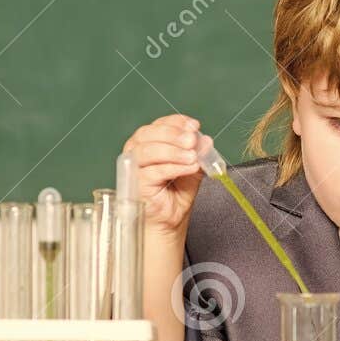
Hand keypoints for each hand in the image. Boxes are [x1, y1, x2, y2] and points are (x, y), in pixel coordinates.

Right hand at [122, 114, 212, 235]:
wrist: (171, 218)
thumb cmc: (176, 192)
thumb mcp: (193, 166)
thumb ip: (198, 152)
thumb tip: (206, 140)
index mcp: (148, 141)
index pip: (159, 124)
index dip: (176, 122)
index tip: (194, 126)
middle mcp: (136, 151)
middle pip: (148, 134)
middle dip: (173, 134)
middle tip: (192, 140)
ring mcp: (133, 167)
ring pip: (147, 151)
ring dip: (173, 151)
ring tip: (192, 157)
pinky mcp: (136, 184)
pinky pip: (153, 172)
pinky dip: (173, 167)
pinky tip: (189, 167)